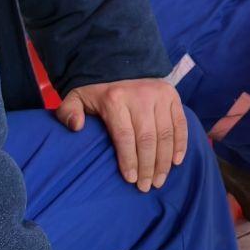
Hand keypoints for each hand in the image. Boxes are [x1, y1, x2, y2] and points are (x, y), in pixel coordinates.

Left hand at [56, 78, 188, 191]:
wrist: (122, 63)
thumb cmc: (98, 91)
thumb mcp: (77, 97)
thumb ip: (69, 112)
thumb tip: (76, 127)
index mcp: (115, 99)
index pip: (125, 135)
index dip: (129, 160)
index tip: (130, 180)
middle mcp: (140, 96)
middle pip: (148, 138)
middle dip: (148, 166)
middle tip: (146, 187)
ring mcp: (159, 95)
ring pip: (165, 134)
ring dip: (164, 161)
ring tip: (159, 180)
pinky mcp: (172, 96)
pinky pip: (180, 123)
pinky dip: (180, 144)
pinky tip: (176, 162)